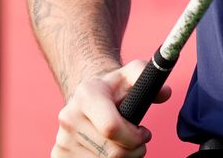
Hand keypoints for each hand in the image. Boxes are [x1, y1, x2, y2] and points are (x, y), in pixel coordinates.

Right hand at [53, 59, 171, 156]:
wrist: (87, 96)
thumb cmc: (115, 87)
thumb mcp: (132, 74)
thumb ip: (148, 77)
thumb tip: (165, 93)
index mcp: (87, 95)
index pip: (111, 128)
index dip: (133, 137)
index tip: (144, 133)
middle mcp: (69, 116)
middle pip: (109, 152)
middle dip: (132, 151)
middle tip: (139, 141)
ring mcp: (61, 138)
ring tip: (125, 144)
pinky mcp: (58, 155)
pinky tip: (109, 150)